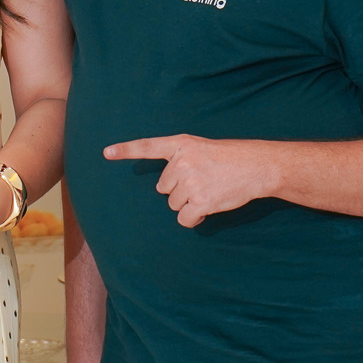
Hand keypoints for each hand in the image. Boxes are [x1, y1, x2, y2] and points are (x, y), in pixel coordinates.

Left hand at [103, 134, 274, 227]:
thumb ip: (180, 159)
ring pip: (174, 204)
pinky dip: (195, 218)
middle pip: (164, 189)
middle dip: (180, 190)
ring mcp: (190, 182)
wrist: (257, 166)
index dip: (125, 150)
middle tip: (204, 181)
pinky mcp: (200, 201)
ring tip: (210, 190)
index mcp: (180, 144)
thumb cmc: (229, 159)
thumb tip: (164, 188)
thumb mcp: (201, 148)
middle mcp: (181, 162)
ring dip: (189, 204)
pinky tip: (210, 206)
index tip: (106, 153)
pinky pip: (185, 219)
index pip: (148, 146)